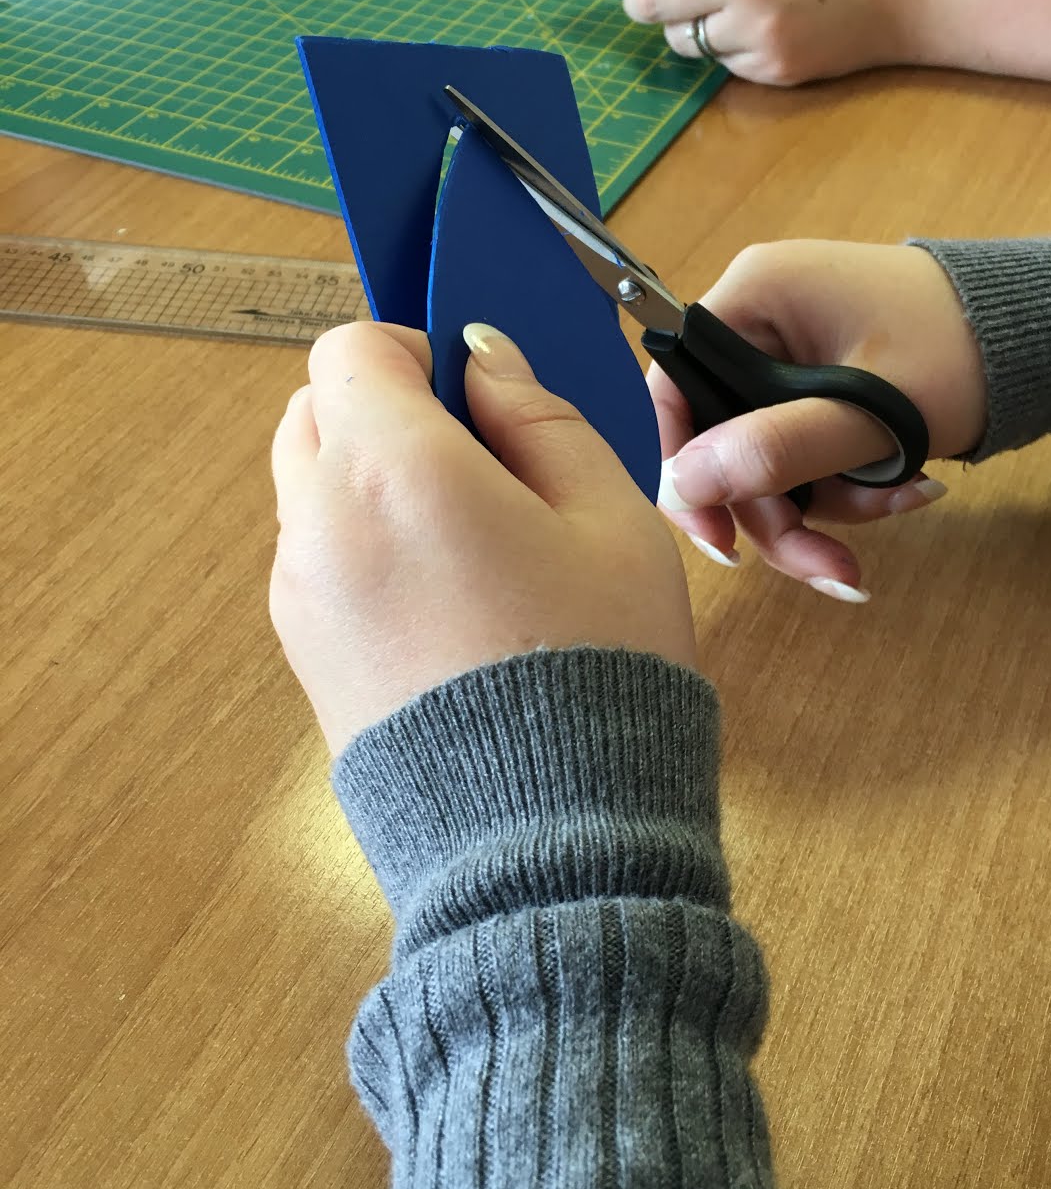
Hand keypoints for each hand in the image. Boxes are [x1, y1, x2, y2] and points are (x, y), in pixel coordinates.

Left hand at [270, 322, 694, 755]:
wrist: (551, 839)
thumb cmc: (600, 671)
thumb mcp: (611, 520)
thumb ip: (539, 418)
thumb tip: (485, 361)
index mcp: (395, 469)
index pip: (351, 349)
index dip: (411, 349)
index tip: (470, 388)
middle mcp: (321, 524)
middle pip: (315, 415)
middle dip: (383, 412)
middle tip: (476, 460)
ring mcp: (300, 597)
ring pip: (312, 491)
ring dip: (372, 484)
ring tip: (470, 546)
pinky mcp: (302, 657)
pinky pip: (319, 565)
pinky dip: (363, 552)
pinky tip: (447, 604)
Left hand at [598, 0, 921, 85]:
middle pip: (652, 3)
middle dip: (639, 5)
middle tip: (643, 5)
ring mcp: (756, 27)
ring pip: (684, 40)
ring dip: (689, 32)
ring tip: (727, 16)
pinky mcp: (770, 66)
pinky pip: (722, 64)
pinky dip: (730, 53)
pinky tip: (764, 35)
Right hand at [650, 242, 985, 598]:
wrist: (1045, 336)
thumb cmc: (963, 351)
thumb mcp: (870, 413)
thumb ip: (777, 449)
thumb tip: (685, 483)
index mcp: (755, 297)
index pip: (674, 388)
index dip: (683, 469)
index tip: (720, 540)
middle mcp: (759, 321)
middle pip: (724, 440)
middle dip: (782, 511)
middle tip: (835, 566)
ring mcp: (788, 355)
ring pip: (768, 459)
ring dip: (827, 506)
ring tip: (905, 503)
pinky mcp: (818, 386)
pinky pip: (804, 452)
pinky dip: (848, 485)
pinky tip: (910, 488)